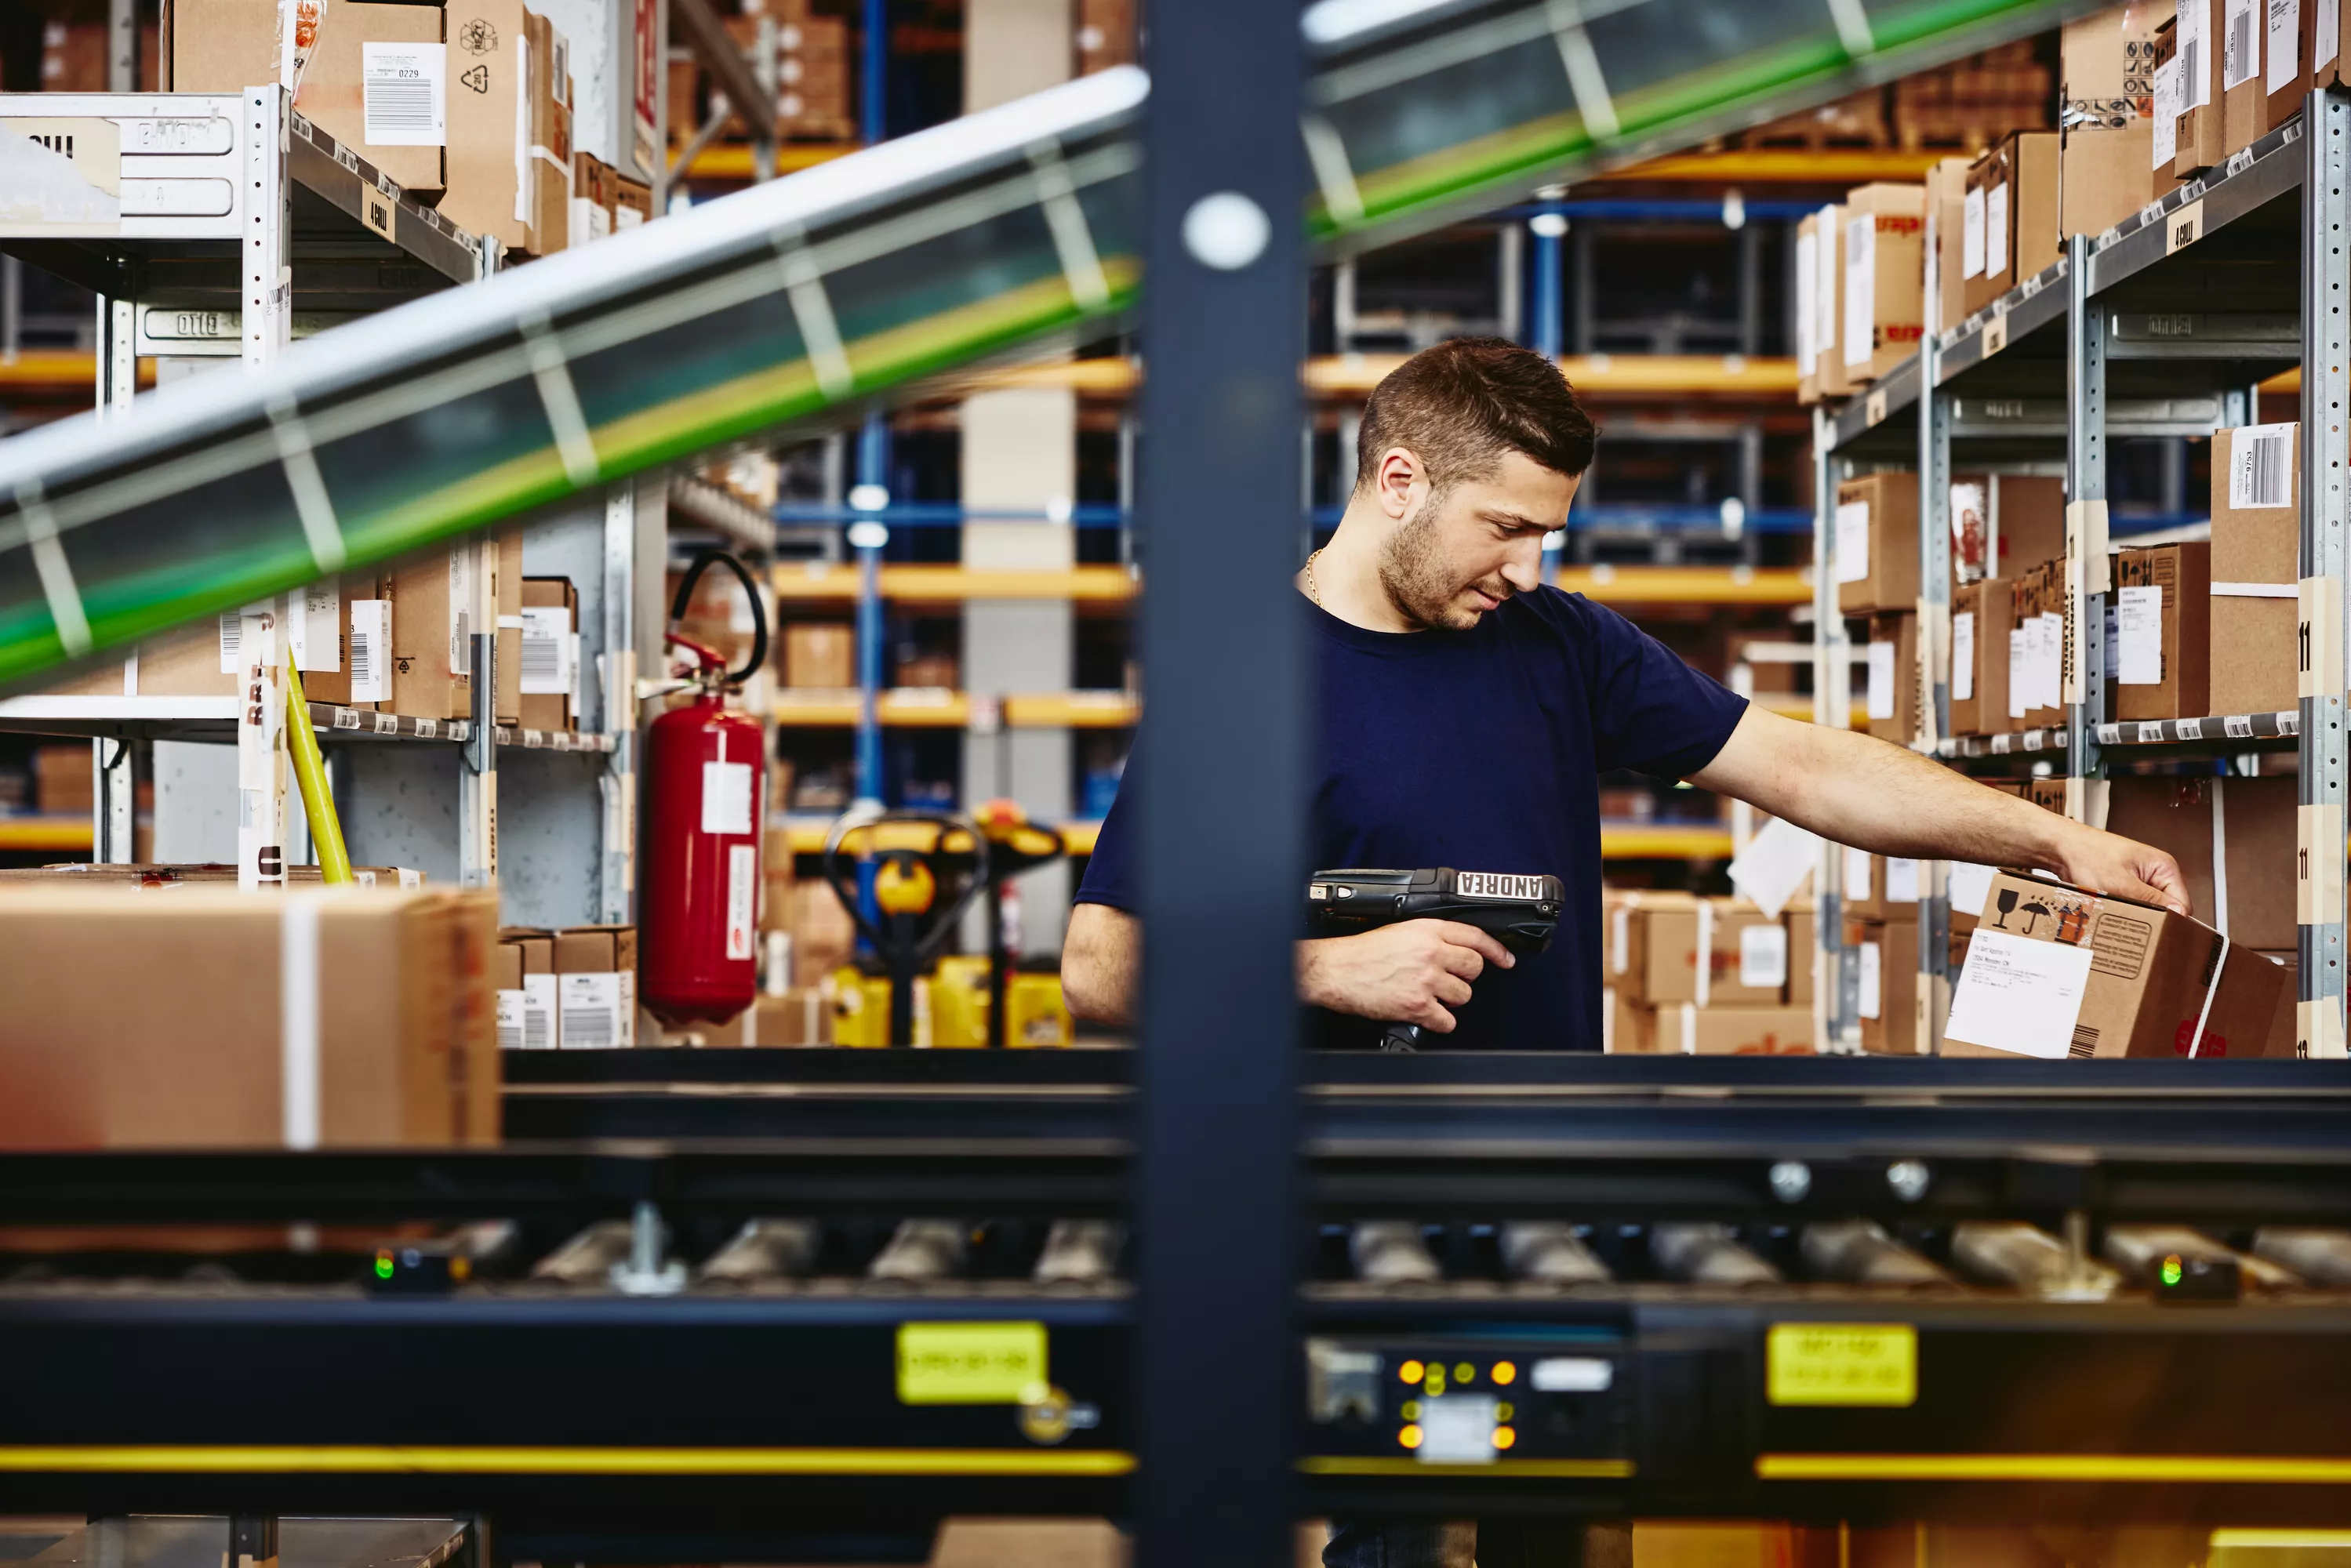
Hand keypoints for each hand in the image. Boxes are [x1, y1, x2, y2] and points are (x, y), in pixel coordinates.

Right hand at [1297, 920, 1514, 1033]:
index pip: (1475, 936)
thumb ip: (1431, 937)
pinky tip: (1425, 1013)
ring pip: (1463, 995)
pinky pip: (1447, 1021)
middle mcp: (1430, 953)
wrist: (1336, 971)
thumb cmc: (1362, 953)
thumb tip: (1457, 950)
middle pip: (1474, 968)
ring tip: (1428, 995)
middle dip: (1464, 977)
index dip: (1495, 950)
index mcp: (1427, 930)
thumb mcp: (1400, 931)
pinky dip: (1439, 1022)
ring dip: (1450, 1000)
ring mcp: (1425, 979)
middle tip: (1448, 980)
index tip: (1506, 960)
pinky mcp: (1417, 1005)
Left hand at [2052, 822, 2190, 915]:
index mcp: (2164, 866)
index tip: (2158, 931)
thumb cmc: (2087, 855)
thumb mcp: (2121, 883)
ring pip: (2148, 908)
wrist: (2061, 847)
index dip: (2172, 920)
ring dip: (2136, 914)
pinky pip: (2133, 904)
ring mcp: (2141, 878)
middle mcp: (2156, 872)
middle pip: (2166, 907)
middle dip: (2152, 918)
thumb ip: (2152, 900)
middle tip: (2134, 924)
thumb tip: (2179, 913)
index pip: (2182, 903)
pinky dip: (2124, 910)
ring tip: (2119, 914)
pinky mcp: (2126, 885)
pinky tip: (2112, 910)